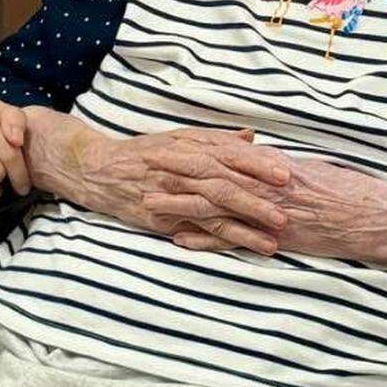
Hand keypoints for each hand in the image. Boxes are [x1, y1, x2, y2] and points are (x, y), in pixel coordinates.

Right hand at [23, 109, 292, 254]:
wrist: (100, 170)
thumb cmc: (146, 153)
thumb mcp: (181, 139)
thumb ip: (216, 140)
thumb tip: (251, 137)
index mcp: (190, 149)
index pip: (230, 156)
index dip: (259, 166)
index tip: (286, 174)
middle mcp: (182, 171)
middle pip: (224, 185)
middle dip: (256, 200)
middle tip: (286, 213)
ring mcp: (171, 197)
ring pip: (212, 213)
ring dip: (243, 228)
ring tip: (272, 241)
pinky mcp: (162, 220)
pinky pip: (193, 232)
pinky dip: (216, 241)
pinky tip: (238, 249)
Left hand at [168, 157, 386, 274]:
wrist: (385, 217)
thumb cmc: (358, 194)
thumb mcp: (320, 173)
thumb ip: (289, 172)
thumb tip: (267, 166)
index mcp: (280, 168)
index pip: (229, 156)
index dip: (195, 152)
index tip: (167, 146)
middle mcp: (273, 186)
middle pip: (215, 174)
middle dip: (177, 170)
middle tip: (144, 163)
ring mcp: (275, 212)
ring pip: (220, 204)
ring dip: (181, 204)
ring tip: (148, 202)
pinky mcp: (281, 238)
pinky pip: (239, 239)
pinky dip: (208, 240)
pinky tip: (180, 242)